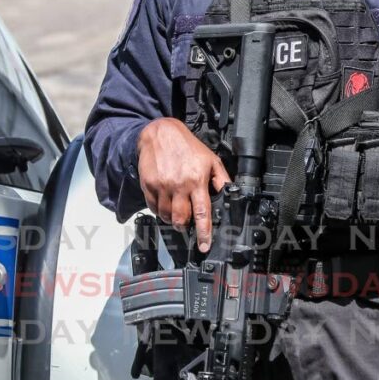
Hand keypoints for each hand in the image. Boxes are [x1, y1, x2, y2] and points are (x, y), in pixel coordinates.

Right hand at [137, 118, 230, 251]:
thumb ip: (221, 180)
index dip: (204, 233)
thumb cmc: (187, 147)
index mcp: (197, 180)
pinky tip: (165, 203)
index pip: (201, 213)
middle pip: (181, 219)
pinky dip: (159, 210)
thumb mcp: (211, 160)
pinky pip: (153, 208)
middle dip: (185, 226)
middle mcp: (179, 185)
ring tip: (176, 211)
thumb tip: (230, 194)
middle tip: (187, 223)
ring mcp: (162, 186)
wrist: (160, 133)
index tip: (204, 246)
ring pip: (166, 216)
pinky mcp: (148, 185)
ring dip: (172, 219)